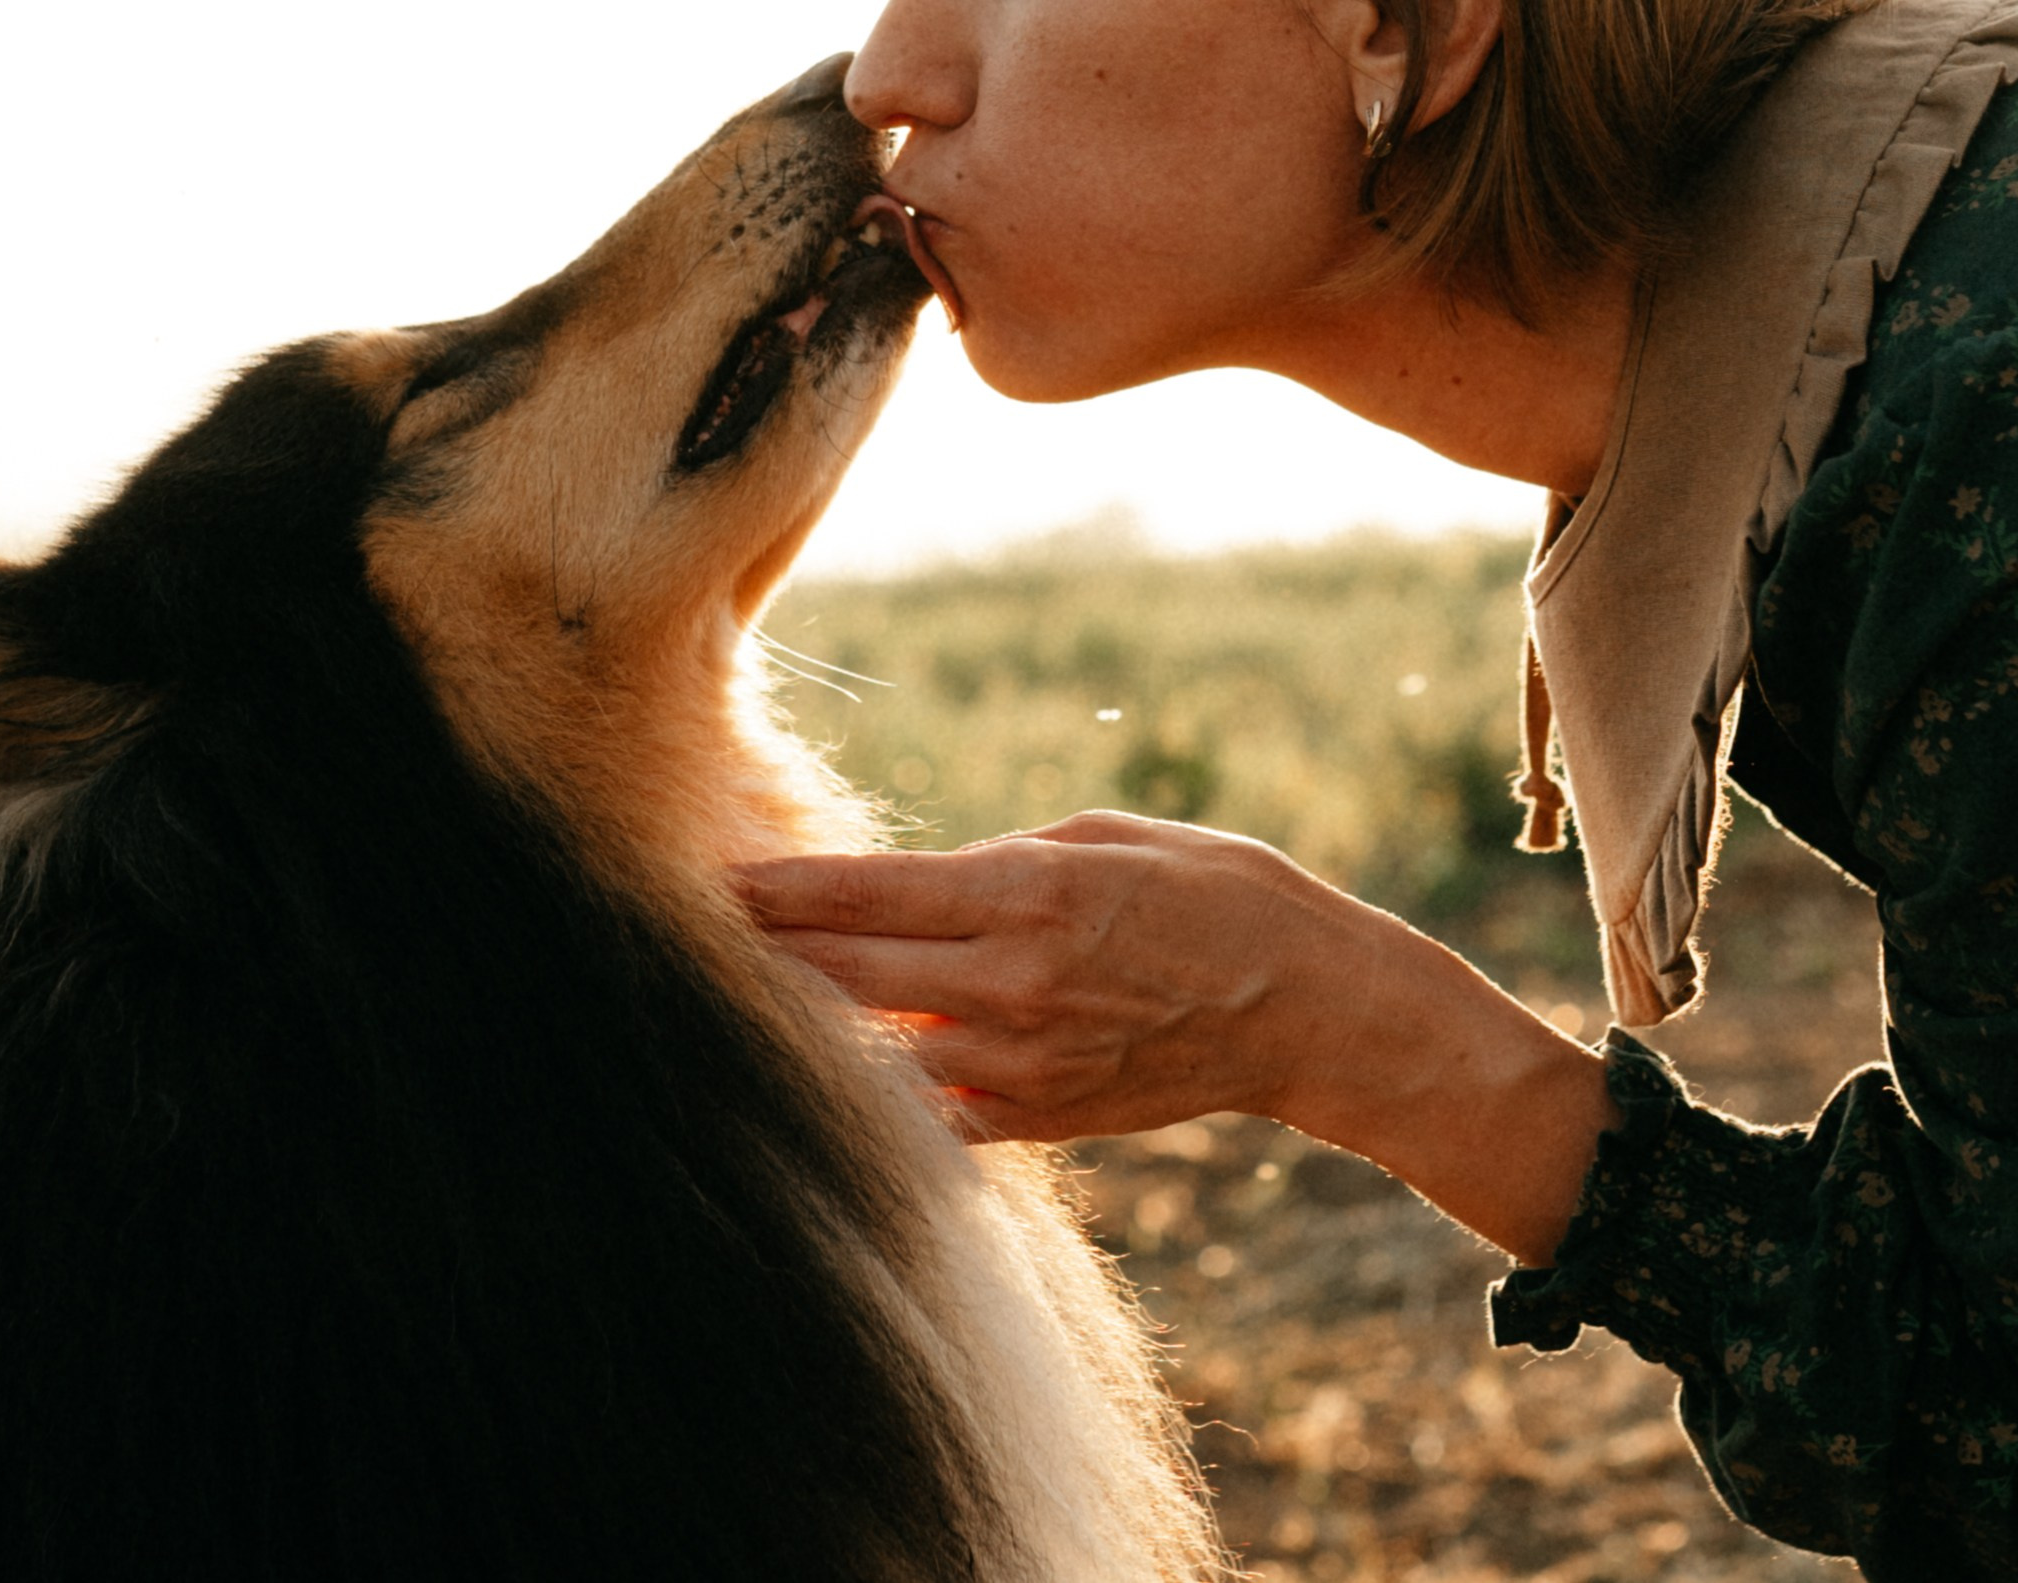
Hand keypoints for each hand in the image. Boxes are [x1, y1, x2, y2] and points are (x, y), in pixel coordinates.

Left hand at [737, 809, 1618, 1264]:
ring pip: (874, 1050)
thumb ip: (1001, 862)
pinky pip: (929, 1111)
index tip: (716, 879)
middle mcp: (1011, 986)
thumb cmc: (1217, 894)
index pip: (866, 895)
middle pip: (847, 974)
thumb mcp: (1106, 839)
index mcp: (1028, 897)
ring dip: (813, 1024)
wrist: (1311, 1009)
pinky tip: (840, 1065)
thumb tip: (922, 887)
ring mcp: (1020, 1064)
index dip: (781, 889)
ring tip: (757, 999)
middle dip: (771, 952)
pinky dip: (881, 1088)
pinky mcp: (1037, 1119)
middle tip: (707, 933)